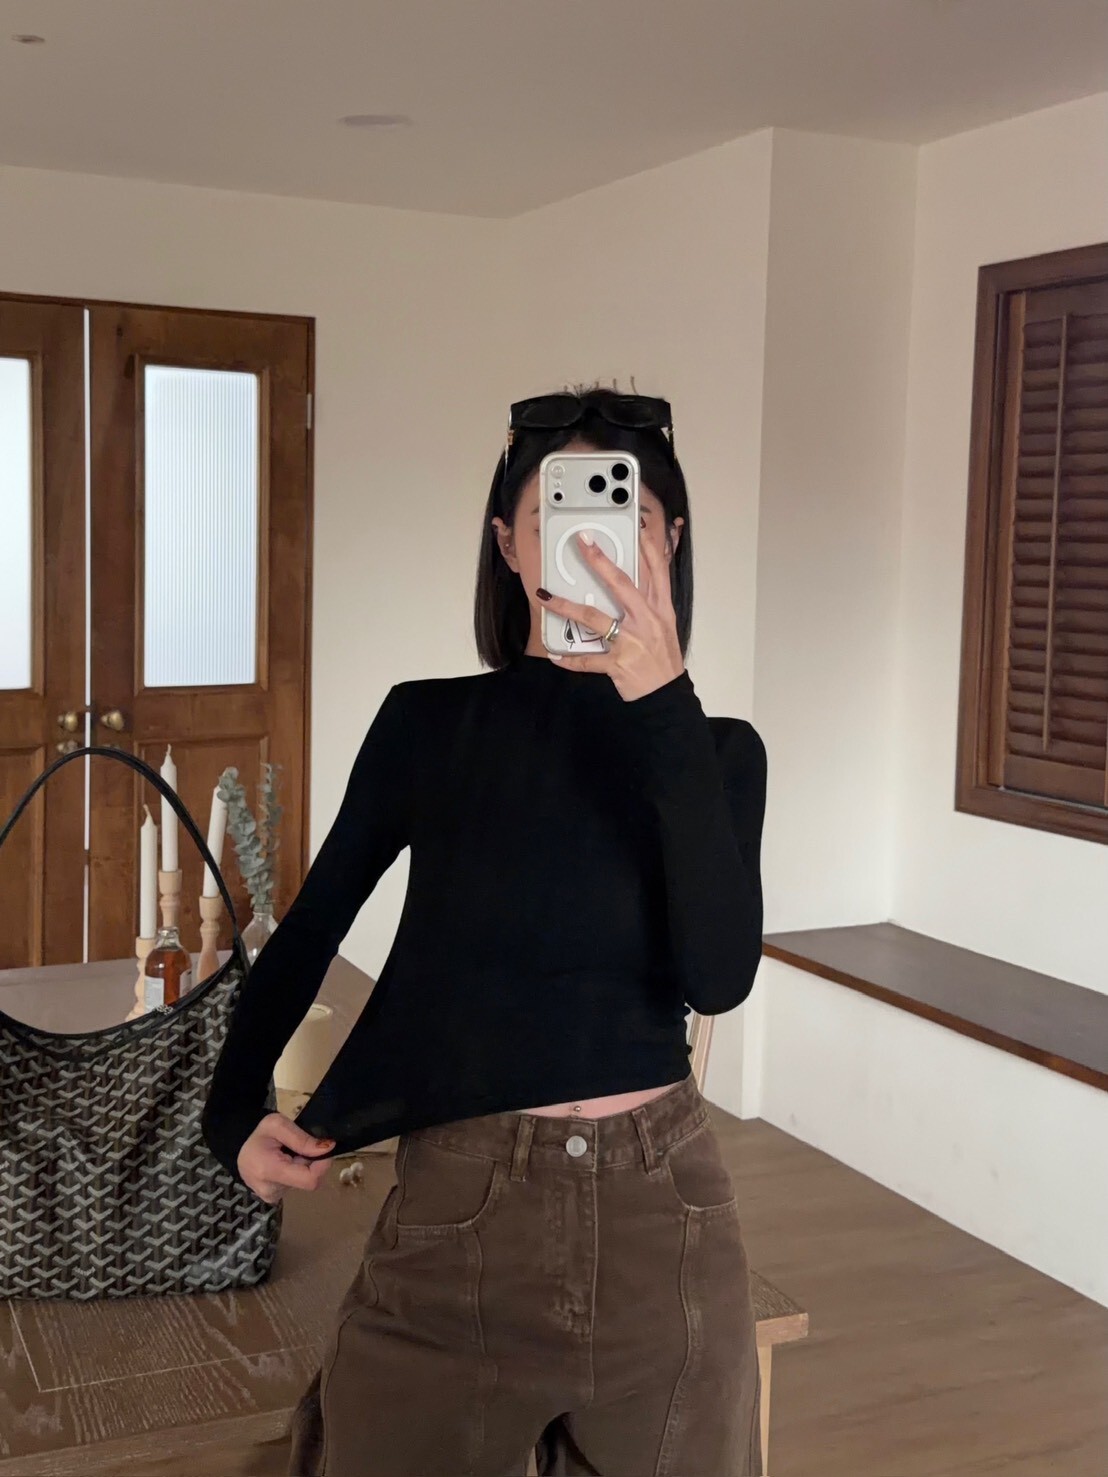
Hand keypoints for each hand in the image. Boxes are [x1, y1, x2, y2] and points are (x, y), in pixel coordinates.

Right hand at [237, 1112, 335, 1204]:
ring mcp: (271, 1197)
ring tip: (288, 1154)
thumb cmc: (259, 1133)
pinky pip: (294, 1185)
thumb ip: (302, 1138)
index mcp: (269, 1171)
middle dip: (311, 1162)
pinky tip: (284, 1163)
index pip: (310, 1180)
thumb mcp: (278, 1124)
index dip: (323, 1165)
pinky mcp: (272, 1198)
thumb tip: (327, 1148)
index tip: (324, 1148)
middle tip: (299, 1147)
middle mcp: (270, 1191)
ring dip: (303, 1167)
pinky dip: (295, 1172)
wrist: (237, 1147)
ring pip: (302, 1182)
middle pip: (308, 1180)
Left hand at [537, 529, 684, 700]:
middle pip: (621, 584)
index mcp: (661, 610)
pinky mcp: (617, 663)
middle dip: (599, 561)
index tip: (638, 527)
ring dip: (565, 607)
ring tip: (545, 598)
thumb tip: (631, 582)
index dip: (647, 548)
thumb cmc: (664, 660)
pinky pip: (587, 659)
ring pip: (593, 618)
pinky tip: (555, 655)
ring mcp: (631, 641)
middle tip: (582, 543)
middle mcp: (646, 620)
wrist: (666, 696)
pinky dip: (569, 659)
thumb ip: (649, 603)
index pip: (657, 571)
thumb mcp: (665, 627)